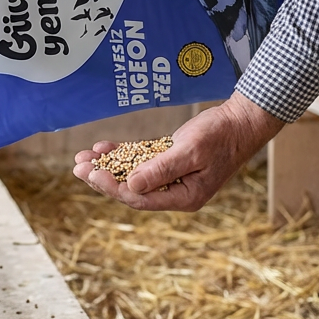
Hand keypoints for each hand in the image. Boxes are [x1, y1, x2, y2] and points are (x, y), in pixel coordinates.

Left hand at [72, 92, 283, 210]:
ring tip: (83, 158)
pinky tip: (103, 148)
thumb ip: (161, 169)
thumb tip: (130, 185)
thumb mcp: (190, 151)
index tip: (90, 174)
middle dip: (102, 178)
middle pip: (131, 189)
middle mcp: (175, 191)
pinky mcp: (170, 161)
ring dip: (108, 166)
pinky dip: (122, 155)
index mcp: (183, 197)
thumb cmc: (221, 135)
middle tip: (77, 166)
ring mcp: (173, 177)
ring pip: (132, 175)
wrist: (241, 120)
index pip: (138, 197)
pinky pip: (141, 161)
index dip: (111, 187)